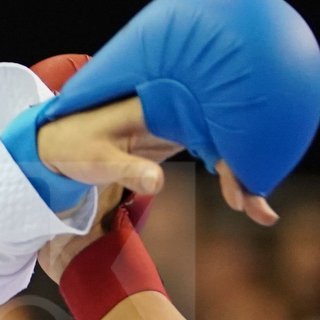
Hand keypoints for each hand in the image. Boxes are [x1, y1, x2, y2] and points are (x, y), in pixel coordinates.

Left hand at [34, 96, 278, 226]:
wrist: (59, 143)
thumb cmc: (75, 146)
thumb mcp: (97, 160)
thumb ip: (127, 170)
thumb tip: (157, 183)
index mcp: (161, 105)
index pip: (210, 126)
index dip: (230, 156)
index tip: (238, 192)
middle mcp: (178, 108)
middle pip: (226, 136)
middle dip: (247, 171)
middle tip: (260, 212)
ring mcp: (181, 122)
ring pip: (225, 146)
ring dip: (243, 176)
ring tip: (261, 213)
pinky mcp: (179, 136)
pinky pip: (213, 153)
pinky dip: (230, 175)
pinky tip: (244, 200)